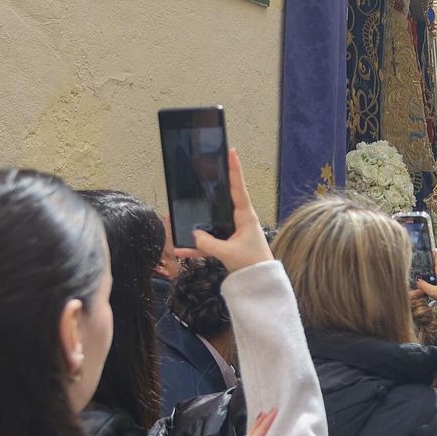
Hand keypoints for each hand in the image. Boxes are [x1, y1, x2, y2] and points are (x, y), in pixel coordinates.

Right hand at [175, 150, 271, 272]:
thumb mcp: (229, 253)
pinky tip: (179, 248)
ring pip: (210, 222)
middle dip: (210, 188)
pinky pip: (207, 243)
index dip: (234, 170)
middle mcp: (239, 221)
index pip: (238, 188)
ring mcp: (231, 232)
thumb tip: (193, 235)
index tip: (231, 152)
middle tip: (203, 169)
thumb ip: (209, 243)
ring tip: (176, 214)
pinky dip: (194, 247)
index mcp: (245, 217)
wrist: (260, 284)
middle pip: (221, 200)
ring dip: (195, 221)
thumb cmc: (252, 265)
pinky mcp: (225, 245)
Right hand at [414, 248, 436, 307]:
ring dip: (427, 271)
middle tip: (416, 264)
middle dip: (425, 263)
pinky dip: (431, 277)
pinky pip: (436, 275)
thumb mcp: (434, 292)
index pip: (436, 253)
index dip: (429, 250)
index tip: (422, 249)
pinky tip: (427, 283)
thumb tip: (417, 281)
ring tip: (420, 275)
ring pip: (434, 269)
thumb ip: (423, 286)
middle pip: (433, 261)